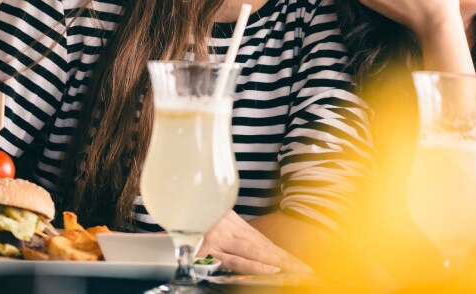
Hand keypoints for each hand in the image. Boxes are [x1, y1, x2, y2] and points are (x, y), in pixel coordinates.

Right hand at [198, 210, 312, 274]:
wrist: (169, 202)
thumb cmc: (188, 216)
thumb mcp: (210, 221)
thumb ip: (227, 233)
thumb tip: (250, 249)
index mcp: (231, 222)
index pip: (262, 241)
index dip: (281, 254)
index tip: (300, 265)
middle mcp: (227, 228)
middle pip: (262, 247)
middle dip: (286, 262)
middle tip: (306, 272)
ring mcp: (218, 238)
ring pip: (253, 253)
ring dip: (277, 264)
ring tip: (296, 274)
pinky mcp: (207, 248)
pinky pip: (235, 259)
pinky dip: (255, 265)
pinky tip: (271, 270)